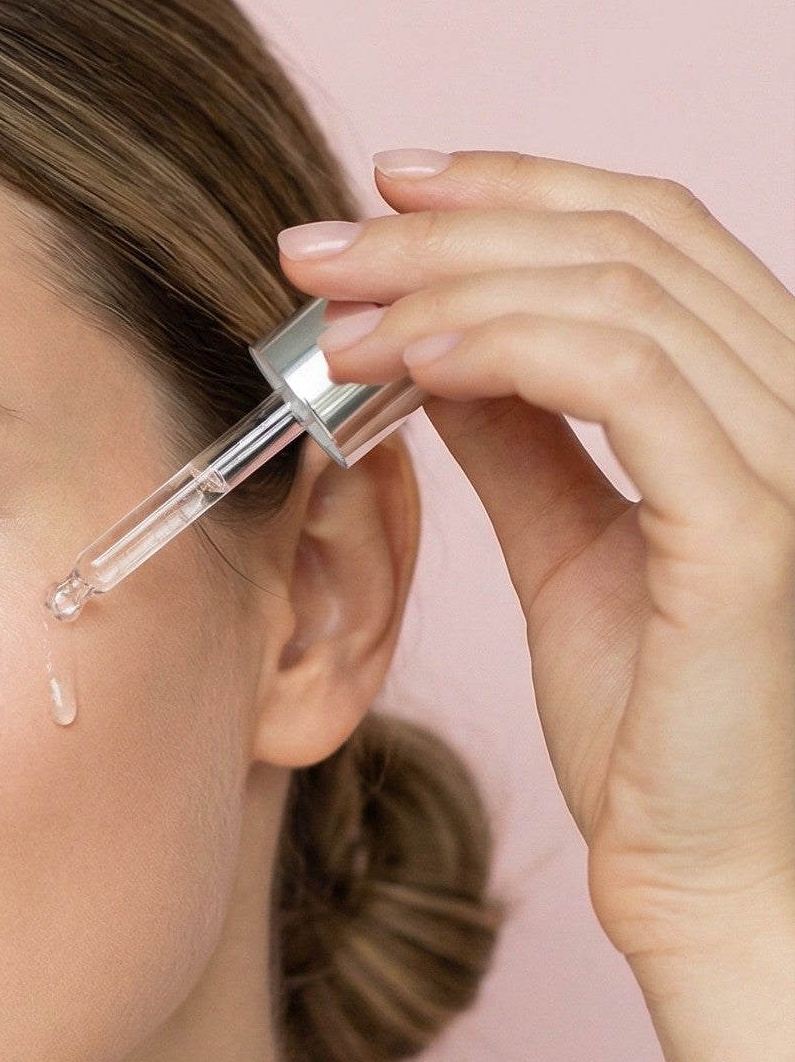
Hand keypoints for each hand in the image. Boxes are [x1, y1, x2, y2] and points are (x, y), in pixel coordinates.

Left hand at [277, 149, 794, 985]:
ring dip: (448, 286)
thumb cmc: (653, 731)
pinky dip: (508, 348)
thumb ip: (523, 436)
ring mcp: (788, 458)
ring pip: (615, 293)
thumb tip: (437, 337)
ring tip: (333, 321)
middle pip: (623, 238)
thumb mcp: (568, 547)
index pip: (647, 230)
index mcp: (759, 393)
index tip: (381, 189)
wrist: (703, 875)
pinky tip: (409, 364)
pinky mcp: (753, 528)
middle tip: (314, 245)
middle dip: (448, 226)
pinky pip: (626, 383)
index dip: (512, 187)